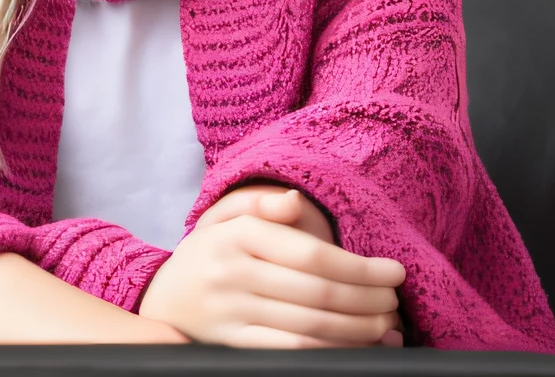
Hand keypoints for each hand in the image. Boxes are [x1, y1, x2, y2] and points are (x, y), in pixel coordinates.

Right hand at [139, 194, 406, 348]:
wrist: (160, 297)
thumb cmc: (209, 253)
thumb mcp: (225, 216)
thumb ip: (260, 203)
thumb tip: (296, 203)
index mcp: (238, 235)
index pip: (312, 255)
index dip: (360, 266)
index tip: (394, 272)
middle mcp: (233, 274)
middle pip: (317, 292)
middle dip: (367, 299)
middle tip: (394, 301)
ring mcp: (231, 313)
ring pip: (309, 325)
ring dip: (357, 328)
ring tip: (384, 324)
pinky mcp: (232, 344)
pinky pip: (290, 351)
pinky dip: (330, 350)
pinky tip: (354, 344)